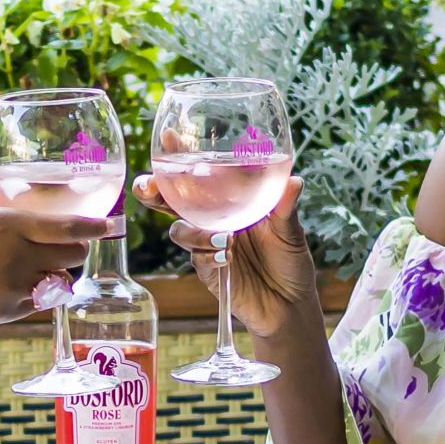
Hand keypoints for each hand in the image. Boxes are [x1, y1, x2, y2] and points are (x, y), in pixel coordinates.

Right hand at [0, 198, 103, 330]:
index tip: (113, 224)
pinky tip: (16, 284)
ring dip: (57, 272)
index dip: (96, 226)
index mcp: (6, 225)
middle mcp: (16, 257)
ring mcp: (14, 288)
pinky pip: (38, 301)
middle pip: (72, 256)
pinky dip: (36, 292)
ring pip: (60, 281)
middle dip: (75, 248)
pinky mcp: (7, 312)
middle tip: (68, 243)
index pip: (68, 227)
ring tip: (39, 266)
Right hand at [134, 169, 321, 340]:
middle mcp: (213, 219)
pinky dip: (208, 254)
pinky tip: (226, 256)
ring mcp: (206, 244)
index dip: (181, 156)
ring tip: (222, 237)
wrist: (289, 306)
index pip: (200, 175)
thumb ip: (285, 207)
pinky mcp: (207, 270)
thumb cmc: (290, 261)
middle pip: (172, 200)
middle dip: (154, 190)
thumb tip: (294, 181)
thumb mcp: (291, 231)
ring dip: (193, 230)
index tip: (169, 137)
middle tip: (150, 186)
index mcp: (230, 201)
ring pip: (179, 229)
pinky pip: (196, 258)